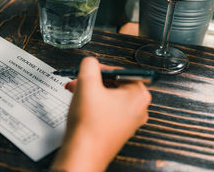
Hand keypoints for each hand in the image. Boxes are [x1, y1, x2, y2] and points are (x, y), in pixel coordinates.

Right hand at [52, 57, 150, 171]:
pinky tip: (79, 105)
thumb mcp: (87, 84)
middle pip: (113, 84)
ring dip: (90, 92)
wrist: (83, 153)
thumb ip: (90, 65)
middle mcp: (139, 108)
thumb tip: (91, 61)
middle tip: (78, 81)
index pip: (119, 71)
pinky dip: (93, 104)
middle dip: (92, 81)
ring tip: (75, 92)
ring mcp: (129, 121)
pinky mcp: (118, 130)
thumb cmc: (89, 124)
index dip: (99, 70)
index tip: (87, 71)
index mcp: (139, 95)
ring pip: (108, 97)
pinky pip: (106, 110)